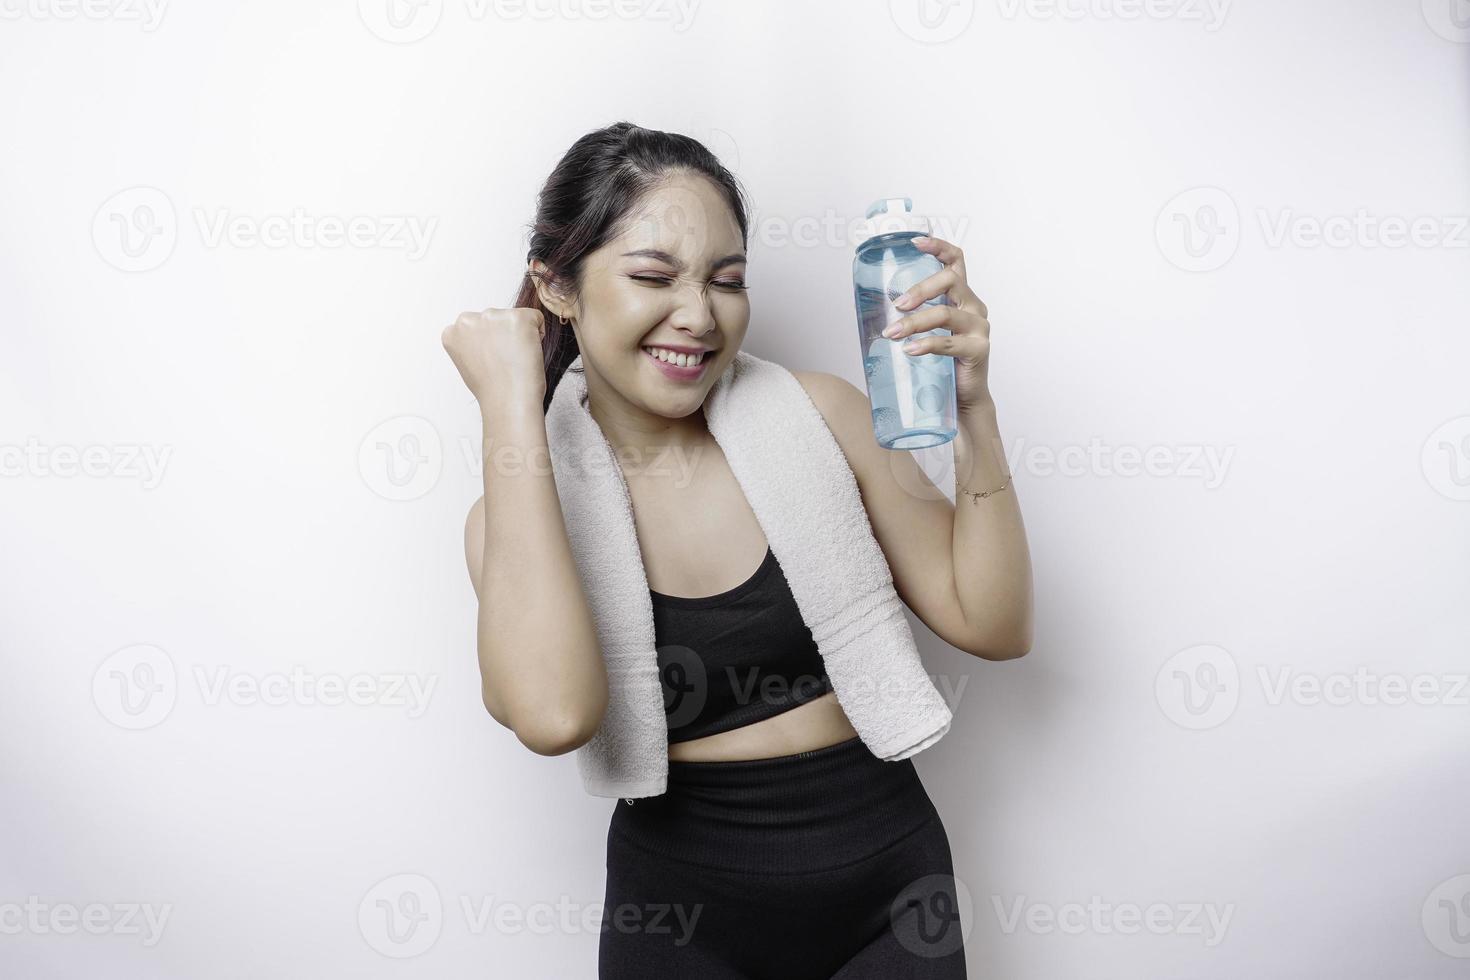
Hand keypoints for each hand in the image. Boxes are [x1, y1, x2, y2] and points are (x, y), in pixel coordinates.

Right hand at [441, 306, 547, 410]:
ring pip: (514, 318)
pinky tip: (528, 353)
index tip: (492, 360)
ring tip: (515, 359)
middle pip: (495, 319)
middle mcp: (467, 319)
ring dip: (519, 334)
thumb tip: (486, 339)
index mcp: (452, 332)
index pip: (477, 327)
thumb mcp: (470, 365)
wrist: (508, 401)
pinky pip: (536, 318)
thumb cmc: (493, 390)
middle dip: (504, 335)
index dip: (490, 344)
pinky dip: (537, 334)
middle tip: (505, 361)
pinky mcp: (517, 317)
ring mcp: (491, 315)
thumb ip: (473, 345)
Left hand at [880, 236, 992, 411]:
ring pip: (945, 313)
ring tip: (893, 333)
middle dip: (920, 289)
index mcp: (962, 298)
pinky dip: (926, 345)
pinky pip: (949, 343)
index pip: (956, 262)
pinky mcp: (979, 350)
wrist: (962, 402)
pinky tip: (910, 350)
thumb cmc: (941, 365)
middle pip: (950, 281)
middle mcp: (974, 307)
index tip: (915, 243)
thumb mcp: (927, 333)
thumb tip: (870, 310)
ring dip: (915, 322)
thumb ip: (913, 317)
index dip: (938, 247)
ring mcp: (979, 328)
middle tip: (897, 305)